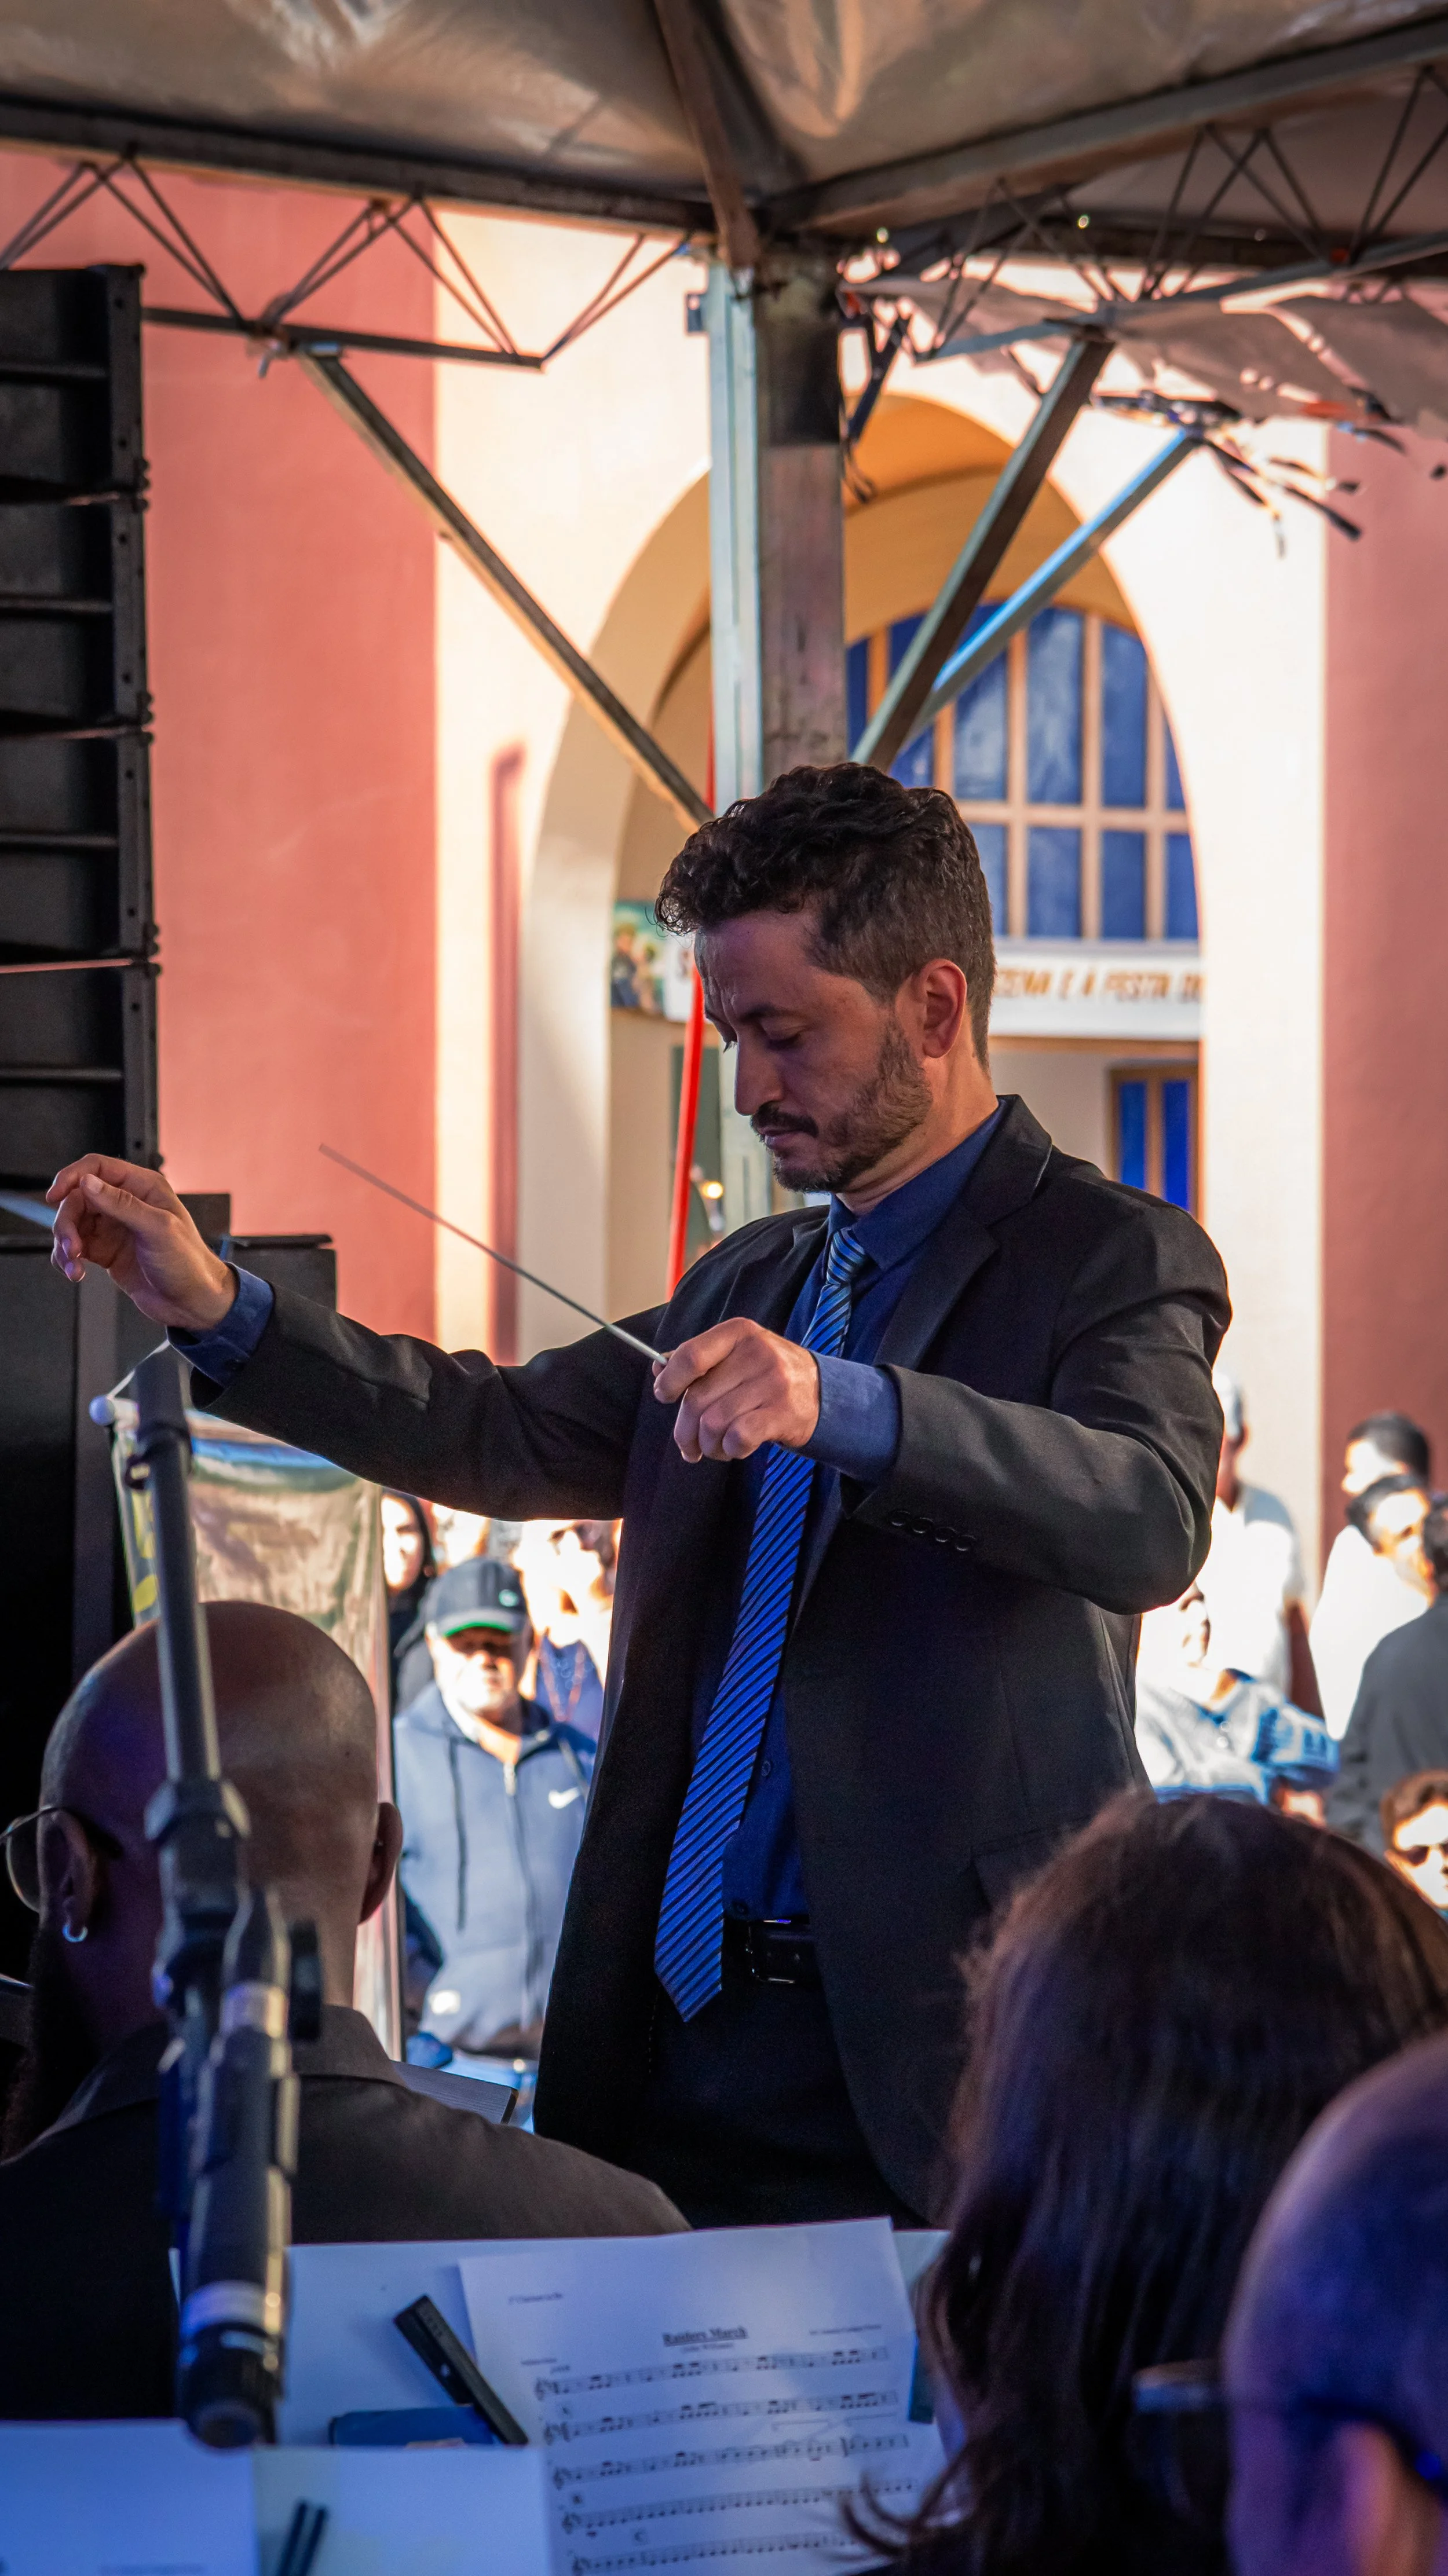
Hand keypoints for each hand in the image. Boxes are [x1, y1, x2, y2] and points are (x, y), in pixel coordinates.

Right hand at [46, 1154, 236, 1331]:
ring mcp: (113, 1227)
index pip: (98, 1168)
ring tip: (73, 1264)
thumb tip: (89, 1182)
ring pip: (72, 1223)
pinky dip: (67, 1259)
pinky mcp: (105, 1250)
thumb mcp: (157, 1229)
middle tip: (71, 1246)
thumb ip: (121, 1204)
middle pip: (78, 1198)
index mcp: (143, 1187)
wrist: (193, 1303)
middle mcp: (126, 1203)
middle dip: (67, 1222)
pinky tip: (75, 1272)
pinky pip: (74, 1246)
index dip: (72, 1177)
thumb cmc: (188, 1263)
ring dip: (65, 1244)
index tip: (56, 1195)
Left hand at [652, 1318, 819, 1462]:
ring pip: (715, 1423)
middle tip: (687, 1443)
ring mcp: (774, 1383)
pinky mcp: (784, 1413)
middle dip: (685, 1429)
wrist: (823, 1391)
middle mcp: (757, 1353)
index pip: (690, 1356)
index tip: (665, 1396)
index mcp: (739, 1332)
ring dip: (708, 1444)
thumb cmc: (766, 1374)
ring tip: (714, 1447)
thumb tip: (659, 1369)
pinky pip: (739, 1437)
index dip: (670, 1381)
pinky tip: (733, 1448)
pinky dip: (729, 1449)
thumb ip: (699, 1360)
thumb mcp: (736, 1354)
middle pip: (698, 1398)